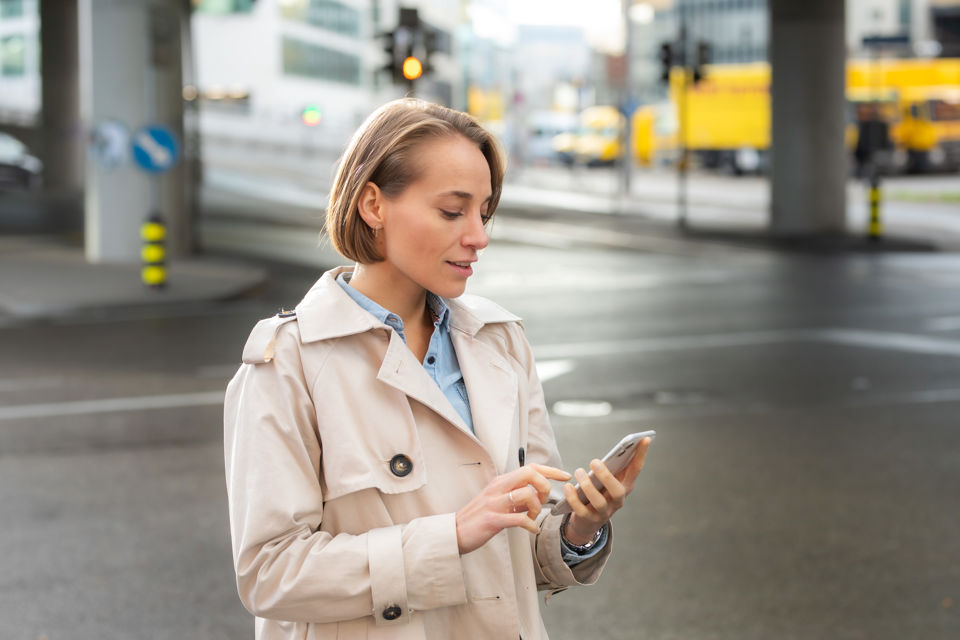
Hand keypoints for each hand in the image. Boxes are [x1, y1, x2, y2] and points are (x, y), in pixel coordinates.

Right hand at [456, 463, 570, 553]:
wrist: (454, 533)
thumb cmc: (479, 518)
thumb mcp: (499, 502)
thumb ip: (518, 497)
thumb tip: (539, 496)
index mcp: (501, 482)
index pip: (530, 468)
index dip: (550, 470)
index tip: (565, 475)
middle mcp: (498, 488)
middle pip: (530, 474)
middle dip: (545, 486)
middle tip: (543, 502)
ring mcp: (494, 503)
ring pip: (527, 495)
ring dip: (537, 509)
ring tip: (532, 519)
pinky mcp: (492, 519)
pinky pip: (519, 518)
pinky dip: (531, 525)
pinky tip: (531, 530)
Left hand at [562, 436, 651, 544]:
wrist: (587, 521)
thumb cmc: (599, 492)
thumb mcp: (607, 479)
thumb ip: (612, 466)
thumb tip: (619, 449)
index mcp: (625, 486)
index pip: (636, 470)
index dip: (641, 455)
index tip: (645, 438)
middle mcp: (618, 501)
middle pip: (617, 491)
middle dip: (606, 476)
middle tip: (594, 462)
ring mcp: (604, 512)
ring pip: (599, 502)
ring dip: (588, 486)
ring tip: (579, 472)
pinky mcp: (589, 519)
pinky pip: (581, 511)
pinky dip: (573, 498)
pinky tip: (568, 486)